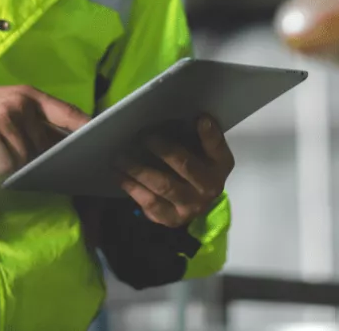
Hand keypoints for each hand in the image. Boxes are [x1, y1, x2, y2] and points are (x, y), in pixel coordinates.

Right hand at [0, 86, 90, 175]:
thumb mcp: (9, 109)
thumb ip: (34, 123)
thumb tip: (63, 148)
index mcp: (31, 95)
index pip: (68, 112)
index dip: (86, 128)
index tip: (103, 141)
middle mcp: (22, 103)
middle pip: (45, 145)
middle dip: (37, 160)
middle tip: (18, 160)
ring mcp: (5, 116)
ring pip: (25, 159)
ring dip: (12, 166)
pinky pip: (5, 165)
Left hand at [117, 115, 233, 227]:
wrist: (196, 202)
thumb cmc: (196, 165)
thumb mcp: (203, 149)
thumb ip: (198, 135)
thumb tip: (188, 119)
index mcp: (220, 166)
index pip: (217, 147)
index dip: (209, 133)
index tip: (200, 118)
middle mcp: (209, 189)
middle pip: (185, 165)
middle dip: (162, 149)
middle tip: (142, 136)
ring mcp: (190, 207)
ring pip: (163, 186)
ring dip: (139, 169)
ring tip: (120, 156)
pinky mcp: (172, 219)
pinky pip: (150, 203)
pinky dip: (132, 188)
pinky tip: (118, 174)